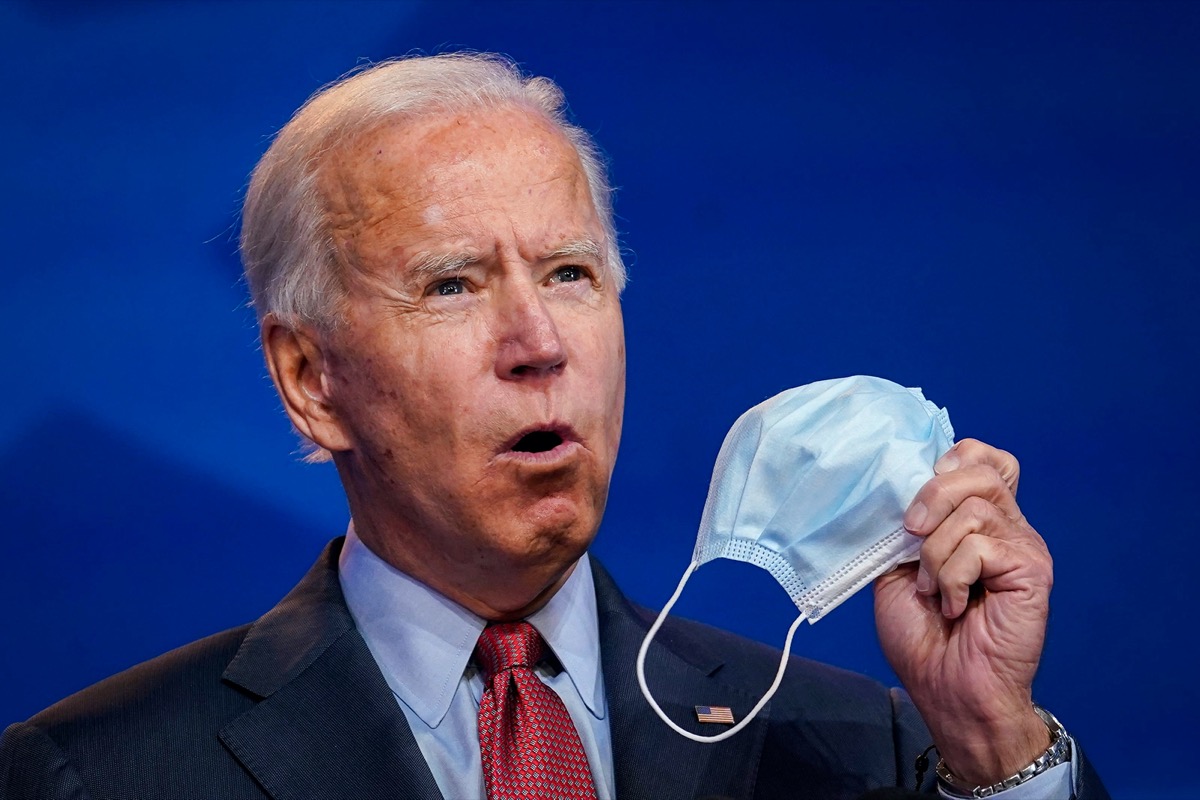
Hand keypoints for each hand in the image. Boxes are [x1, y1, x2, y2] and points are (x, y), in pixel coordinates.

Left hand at [873, 438, 1052, 785]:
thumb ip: (906, 526)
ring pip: (973, 508)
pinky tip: (955, 607)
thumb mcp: (898, 568)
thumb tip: (898, 488)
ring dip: (936, 553)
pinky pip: (980, 545)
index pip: (985, 459)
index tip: (924, 485)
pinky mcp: (1032, 569)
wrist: (946, 688)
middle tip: (912, 534)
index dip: (955, 459)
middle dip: (932, 496)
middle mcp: (1006, 527)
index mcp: (978, 522)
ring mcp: (1022, 546)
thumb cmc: (923, 635)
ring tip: (935, 590)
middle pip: (980, 470)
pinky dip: (952, 577)